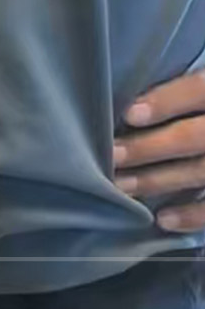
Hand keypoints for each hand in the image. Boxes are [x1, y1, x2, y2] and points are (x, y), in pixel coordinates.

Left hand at [114, 72, 204, 229]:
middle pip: (196, 136)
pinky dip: (193, 215)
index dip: (167, 100)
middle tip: (113, 156)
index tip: (130, 114)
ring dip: (158, 180)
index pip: (200, 88)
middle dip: (150, 147)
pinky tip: (163, 219)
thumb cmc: (203, 113)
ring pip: (201, 171)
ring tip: (121, 186)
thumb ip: (182, 92)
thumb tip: (129, 106)